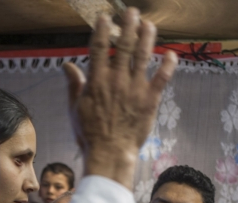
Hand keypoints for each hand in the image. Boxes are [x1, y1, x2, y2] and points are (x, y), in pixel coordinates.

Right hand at [63, 8, 176, 189]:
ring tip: (148, 25)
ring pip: (143, 55)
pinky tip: (171, 54)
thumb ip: (74, 86)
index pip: (99, 47)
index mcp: (97, 81)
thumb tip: (67, 66)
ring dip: (147, 36)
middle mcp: (117, 80)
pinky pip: (162, 77)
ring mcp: (135, 88)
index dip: (102, 30)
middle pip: (124, 44)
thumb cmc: (90, 135)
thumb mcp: (75, 110)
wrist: (109, 154)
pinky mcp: (150, 99)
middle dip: (128, 25)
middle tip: (131, 13)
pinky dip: (168, 64)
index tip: (105, 18)